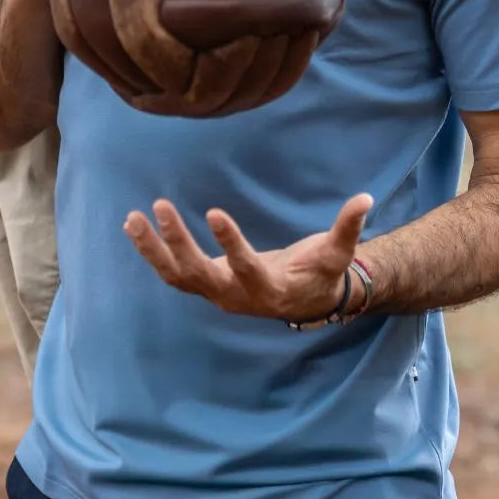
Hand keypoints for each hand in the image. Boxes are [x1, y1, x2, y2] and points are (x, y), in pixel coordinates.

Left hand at [123, 193, 373, 323]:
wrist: (303, 300)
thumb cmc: (320, 273)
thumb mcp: (337, 253)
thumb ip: (348, 227)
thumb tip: (366, 198)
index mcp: (268, 288)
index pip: (245, 267)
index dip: (230, 243)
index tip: (214, 212)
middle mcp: (236, 296)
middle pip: (198, 274)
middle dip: (177, 242)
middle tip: (160, 205)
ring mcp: (216, 293)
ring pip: (176, 276)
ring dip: (153, 249)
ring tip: (133, 217)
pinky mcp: (204, 284)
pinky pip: (172, 272)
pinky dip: (152, 251)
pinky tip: (136, 225)